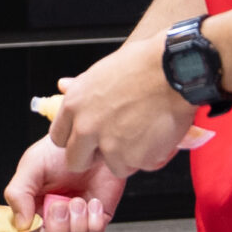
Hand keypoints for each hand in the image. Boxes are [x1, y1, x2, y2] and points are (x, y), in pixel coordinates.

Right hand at [4, 137, 127, 231]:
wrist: (94, 140)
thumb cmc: (59, 150)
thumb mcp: (31, 165)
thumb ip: (19, 193)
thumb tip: (20, 224)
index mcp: (31, 212)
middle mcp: (52, 223)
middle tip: (61, 205)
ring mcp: (75, 226)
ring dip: (76, 229)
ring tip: (78, 201)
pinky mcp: (97, 223)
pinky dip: (94, 226)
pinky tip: (93, 202)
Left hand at [51, 35, 197, 177]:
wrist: (172, 70)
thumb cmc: (141, 65)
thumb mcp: (100, 72)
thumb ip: (81, 89)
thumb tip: (63, 86)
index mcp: (74, 105)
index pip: (59, 138)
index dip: (76, 140)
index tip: (88, 139)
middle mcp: (86, 128)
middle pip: (76, 161)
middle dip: (94, 157)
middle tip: (115, 146)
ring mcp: (109, 146)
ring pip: (114, 166)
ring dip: (128, 157)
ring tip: (144, 133)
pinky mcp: (133, 158)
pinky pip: (140, 165)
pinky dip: (150, 156)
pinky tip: (157, 134)